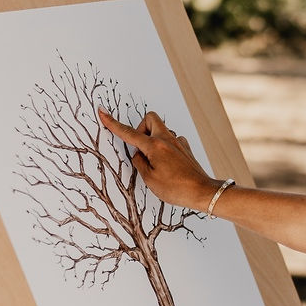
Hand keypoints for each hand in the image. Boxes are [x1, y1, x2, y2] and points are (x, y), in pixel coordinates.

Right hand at [98, 107, 220, 211]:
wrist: (202, 192)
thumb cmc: (176, 188)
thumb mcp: (149, 179)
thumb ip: (139, 162)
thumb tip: (137, 154)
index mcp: (155, 146)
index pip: (129, 133)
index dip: (113, 123)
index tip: (103, 113)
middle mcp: (167, 140)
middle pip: (150, 118)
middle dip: (141, 127)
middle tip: (139, 146)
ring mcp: (178, 142)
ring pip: (161, 129)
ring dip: (153, 139)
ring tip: (154, 160)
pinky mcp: (185, 148)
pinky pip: (171, 140)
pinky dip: (165, 147)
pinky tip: (166, 162)